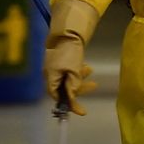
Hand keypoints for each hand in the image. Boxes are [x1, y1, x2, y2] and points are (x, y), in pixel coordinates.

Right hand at [45, 0, 100, 115]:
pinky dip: (77, 71)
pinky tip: (85, 65)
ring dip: (80, 77)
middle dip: (79, 88)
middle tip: (94, 85)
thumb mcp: (74, 71)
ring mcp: (54, 67)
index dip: (69, 104)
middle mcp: (50, 74)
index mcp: (50, 77)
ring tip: (89, 69)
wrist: (69, 32)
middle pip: (64, 88)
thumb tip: (72, 98)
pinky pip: (68, 72)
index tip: (82, 111)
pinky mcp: (59, 62)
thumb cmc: (70, 52)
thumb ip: (73, 86)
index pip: (57, 97)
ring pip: (68, 79)